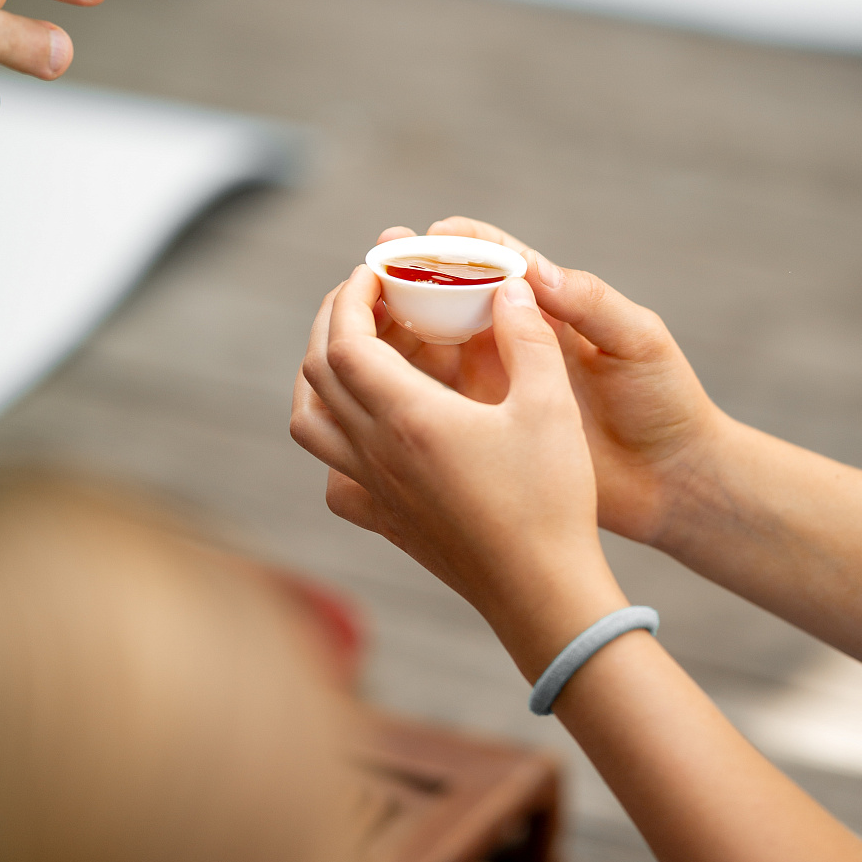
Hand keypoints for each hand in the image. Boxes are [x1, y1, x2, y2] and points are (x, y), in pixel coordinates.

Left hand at [290, 265, 625, 676]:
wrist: (543, 595)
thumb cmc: (550, 501)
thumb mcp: (551, 405)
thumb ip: (527, 336)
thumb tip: (509, 285)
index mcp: (408, 418)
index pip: (345, 340)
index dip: (353, 295)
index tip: (377, 266)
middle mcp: (375, 453)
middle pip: (317, 372)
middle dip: (335, 319)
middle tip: (370, 292)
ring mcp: (374, 492)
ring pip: (310, 423)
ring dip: (321, 376)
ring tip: (362, 349)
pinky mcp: (385, 522)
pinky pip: (333, 476)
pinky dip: (335, 442)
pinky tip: (373, 430)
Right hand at [379, 217, 721, 547]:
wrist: (673, 482)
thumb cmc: (665, 401)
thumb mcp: (636, 342)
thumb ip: (589, 302)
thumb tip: (527, 271)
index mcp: (547, 304)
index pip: (488, 256)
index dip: (451, 243)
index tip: (420, 239)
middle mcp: (510, 337)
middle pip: (440, 295)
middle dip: (400, 281)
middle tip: (366, 277)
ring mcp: (491, 383)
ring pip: (421, 345)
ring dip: (387, 332)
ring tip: (353, 328)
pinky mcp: (481, 428)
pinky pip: (425, 401)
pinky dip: (394, 388)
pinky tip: (367, 389)